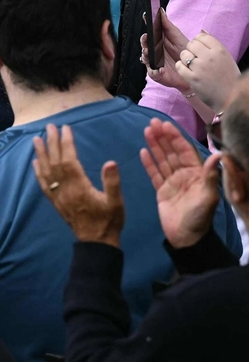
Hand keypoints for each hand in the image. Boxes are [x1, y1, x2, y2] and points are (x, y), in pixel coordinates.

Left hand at [32, 124, 124, 246]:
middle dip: (52, 143)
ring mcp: (58, 196)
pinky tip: (35, 163)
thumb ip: (112, 182)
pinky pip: (43, 185)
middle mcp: (65, 189)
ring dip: (41, 154)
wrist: (96, 242)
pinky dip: (38, 172)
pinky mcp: (55, 202)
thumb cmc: (109, 221)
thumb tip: (110, 162)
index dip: (66, 143)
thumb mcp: (116, 202)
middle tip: (49, 126)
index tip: (65, 128)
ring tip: (36, 139)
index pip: (69, 160)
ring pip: (46, 171)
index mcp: (79, 187)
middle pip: (55, 162)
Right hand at [140, 118, 220, 248]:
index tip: (166, 125)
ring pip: (162, 159)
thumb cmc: (199, 217)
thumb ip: (211, 175)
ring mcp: (172, 182)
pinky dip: (149, 162)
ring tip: (146, 132)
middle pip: (172, 152)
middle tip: (152, 123)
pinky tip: (143, 151)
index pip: (184, 151)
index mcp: (197, 174)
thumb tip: (218, 154)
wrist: (186, 238)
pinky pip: (154, 173)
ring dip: (155, 146)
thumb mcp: (208, 196)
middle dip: (163, 137)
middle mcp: (184, 175)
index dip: (175, 137)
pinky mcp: (161, 191)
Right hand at [142, 7, 192, 92]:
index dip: (146, 28)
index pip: (149, 35)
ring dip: (146, 56)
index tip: (145, 19)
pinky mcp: (157, 75)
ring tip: (149, 53)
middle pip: (144, 46)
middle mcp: (153, 52)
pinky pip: (153, 73)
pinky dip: (155, 71)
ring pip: (145, 59)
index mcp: (157, 42)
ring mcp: (154, 63)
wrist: (193, 69)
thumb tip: (161, 11)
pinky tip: (160, 69)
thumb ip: (168, 25)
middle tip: (146, 38)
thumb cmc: (185, 53)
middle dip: (144, 42)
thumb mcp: (177, 37)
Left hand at [175, 32, 239, 112]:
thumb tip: (202, 31)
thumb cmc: (228, 77)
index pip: (201, 36)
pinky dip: (181, 68)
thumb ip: (213, 45)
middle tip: (195, 59)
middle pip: (190, 44)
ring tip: (192, 66)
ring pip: (183, 54)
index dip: (198, 42)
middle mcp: (210, 57)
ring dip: (185, 59)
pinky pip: (179, 66)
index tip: (200, 49)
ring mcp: (200, 67)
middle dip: (190, 50)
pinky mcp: (192, 78)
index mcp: (220, 50)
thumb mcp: (225, 57)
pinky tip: (188, 72)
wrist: (230, 98)